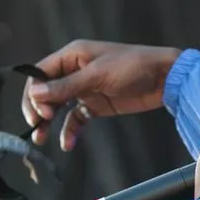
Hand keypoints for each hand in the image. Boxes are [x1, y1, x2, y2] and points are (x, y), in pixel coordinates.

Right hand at [22, 40, 180, 149]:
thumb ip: (66, 86)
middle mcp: (74, 71)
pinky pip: (77, 118)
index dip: (34, 92)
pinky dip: (70, 130)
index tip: (39, 112)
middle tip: (38, 126)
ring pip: (58, 106)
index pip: (41, 73)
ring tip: (40, 139)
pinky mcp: (97, 104)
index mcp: (72, 56)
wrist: (165, 78)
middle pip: (46, 91)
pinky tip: (67, 143)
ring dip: (49, 122)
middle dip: (39, 109)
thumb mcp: (97, 75)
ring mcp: (85, 89)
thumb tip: (36, 94)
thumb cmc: (133, 67)